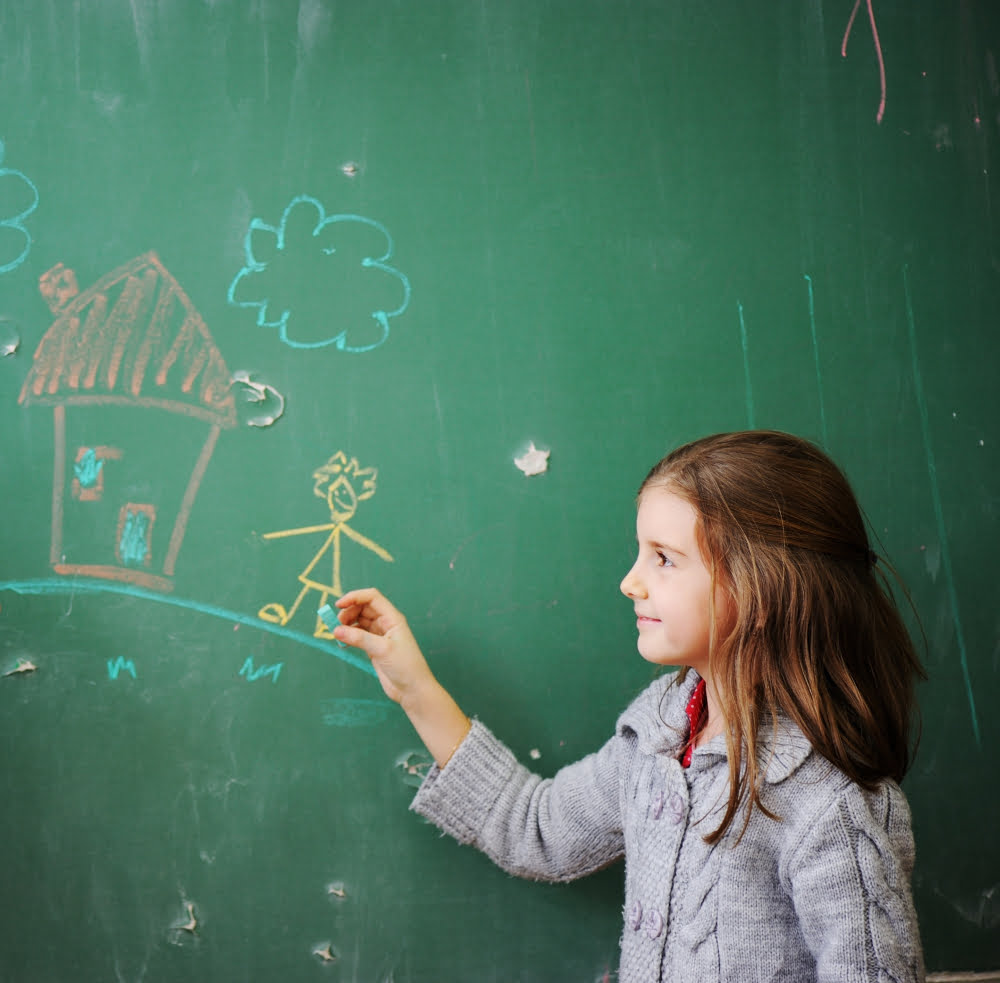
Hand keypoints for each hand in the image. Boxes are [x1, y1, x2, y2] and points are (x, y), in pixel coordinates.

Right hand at [333, 587, 471, 766]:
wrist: (412, 689)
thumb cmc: (405, 666)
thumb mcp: (382, 649)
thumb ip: (359, 638)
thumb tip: (336, 630)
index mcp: (392, 618)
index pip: (372, 597)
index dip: (355, 597)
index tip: (338, 605)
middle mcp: (386, 623)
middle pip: (363, 608)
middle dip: (348, 611)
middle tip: (335, 624)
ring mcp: (380, 635)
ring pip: (359, 621)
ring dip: (347, 623)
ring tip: (337, 633)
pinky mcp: (374, 647)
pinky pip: (358, 635)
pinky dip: (348, 635)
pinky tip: (341, 641)